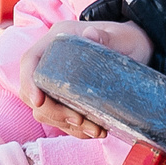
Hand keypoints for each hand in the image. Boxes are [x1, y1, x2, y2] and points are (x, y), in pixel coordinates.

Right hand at [20, 20, 154, 139]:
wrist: (136, 47)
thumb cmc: (128, 38)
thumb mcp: (121, 37)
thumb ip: (106, 36)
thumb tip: (91, 33)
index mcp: (57, 40)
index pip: (30, 60)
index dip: (28, 82)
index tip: (39, 101)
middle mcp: (51, 60)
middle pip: (34, 90)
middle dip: (53, 112)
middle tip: (80, 121)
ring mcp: (56, 80)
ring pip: (46, 109)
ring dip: (65, 124)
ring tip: (95, 131)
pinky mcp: (66, 97)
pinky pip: (60, 117)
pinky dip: (74, 128)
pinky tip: (94, 131)